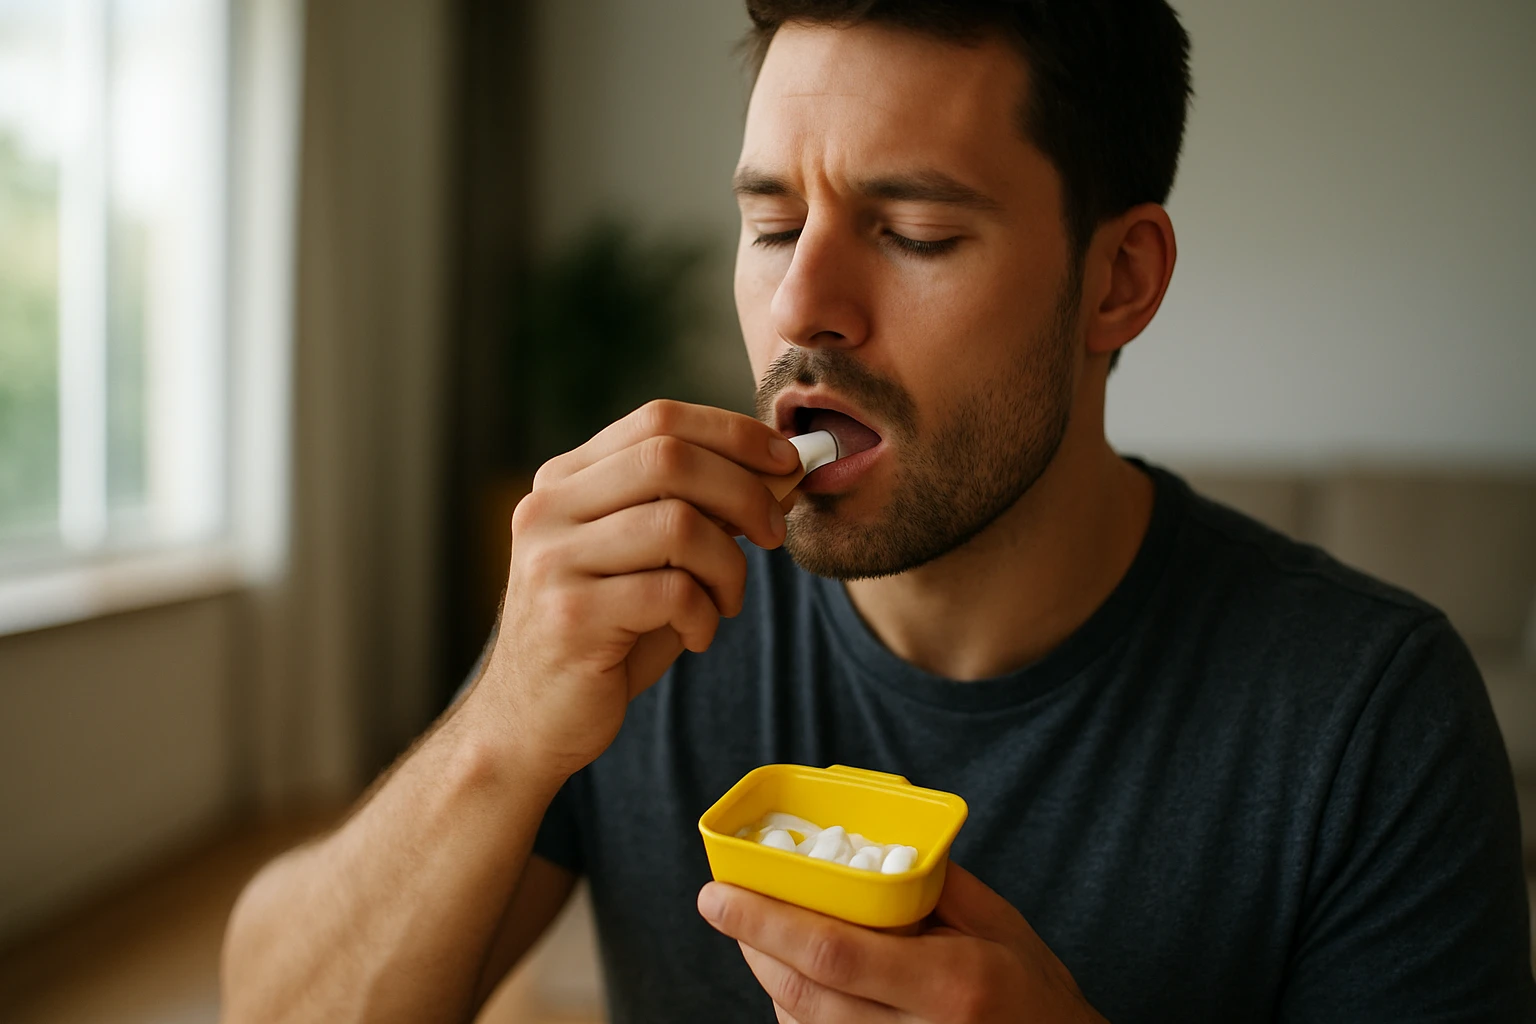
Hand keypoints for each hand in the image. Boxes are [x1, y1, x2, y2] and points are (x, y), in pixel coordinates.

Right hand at [473, 399, 800, 779]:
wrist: (529, 722)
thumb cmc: (605, 636)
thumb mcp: (651, 561)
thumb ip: (700, 512)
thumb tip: (784, 471)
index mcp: (564, 481)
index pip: (657, 419)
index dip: (733, 433)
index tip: (785, 462)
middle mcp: (548, 509)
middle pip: (669, 458)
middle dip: (744, 491)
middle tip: (774, 533)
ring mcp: (551, 561)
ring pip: (678, 524)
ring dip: (729, 565)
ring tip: (727, 600)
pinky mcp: (569, 617)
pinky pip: (671, 592)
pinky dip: (706, 614)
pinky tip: (698, 635)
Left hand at [698, 863, 1106, 1023]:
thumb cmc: (1034, 989)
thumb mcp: (998, 924)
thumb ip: (931, 884)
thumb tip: (861, 845)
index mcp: (950, 984)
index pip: (834, 953)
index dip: (766, 922)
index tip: (718, 895)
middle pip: (804, 995)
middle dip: (753, 944)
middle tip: (724, 905)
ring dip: (768, 976)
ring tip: (756, 934)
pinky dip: (794, 1010)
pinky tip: (793, 976)